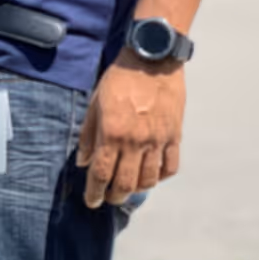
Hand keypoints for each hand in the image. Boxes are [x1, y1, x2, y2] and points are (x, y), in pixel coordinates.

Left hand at [77, 53, 184, 206]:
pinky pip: (170, 166)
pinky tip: (152, 174)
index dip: (94, 192)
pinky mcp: (174, 135)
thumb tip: (83, 162)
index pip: (102, 174)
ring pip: (148, 179)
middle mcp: (136, 141)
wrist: (153, 59)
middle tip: (109, 197)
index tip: (92, 201)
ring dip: (137, 189)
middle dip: (115, 196)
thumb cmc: (121, 78)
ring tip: (129, 187)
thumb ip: (88, 135)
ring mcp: (158, 140)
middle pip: (125, 183)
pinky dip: (161, 176)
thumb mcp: (95, 104)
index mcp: (112, 133)